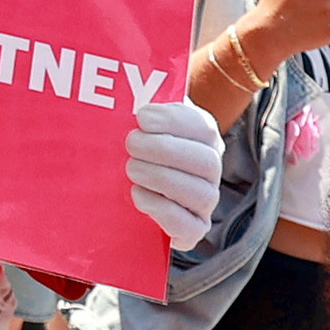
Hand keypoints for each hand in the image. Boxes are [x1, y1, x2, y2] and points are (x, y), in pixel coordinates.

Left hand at [124, 91, 221, 246]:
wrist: (125, 191)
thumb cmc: (131, 146)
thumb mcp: (136, 122)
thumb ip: (135, 108)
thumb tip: (119, 99)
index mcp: (202, 137)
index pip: (202, 127)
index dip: (173, 120)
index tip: (141, 117)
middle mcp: (210, 170)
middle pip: (206, 161)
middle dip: (165, 150)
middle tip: (131, 144)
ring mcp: (204, 202)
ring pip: (201, 194)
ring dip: (162, 179)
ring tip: (131, 169)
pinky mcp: (192, 229)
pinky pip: (190, 227)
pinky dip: (164, 211)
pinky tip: (139, 195)